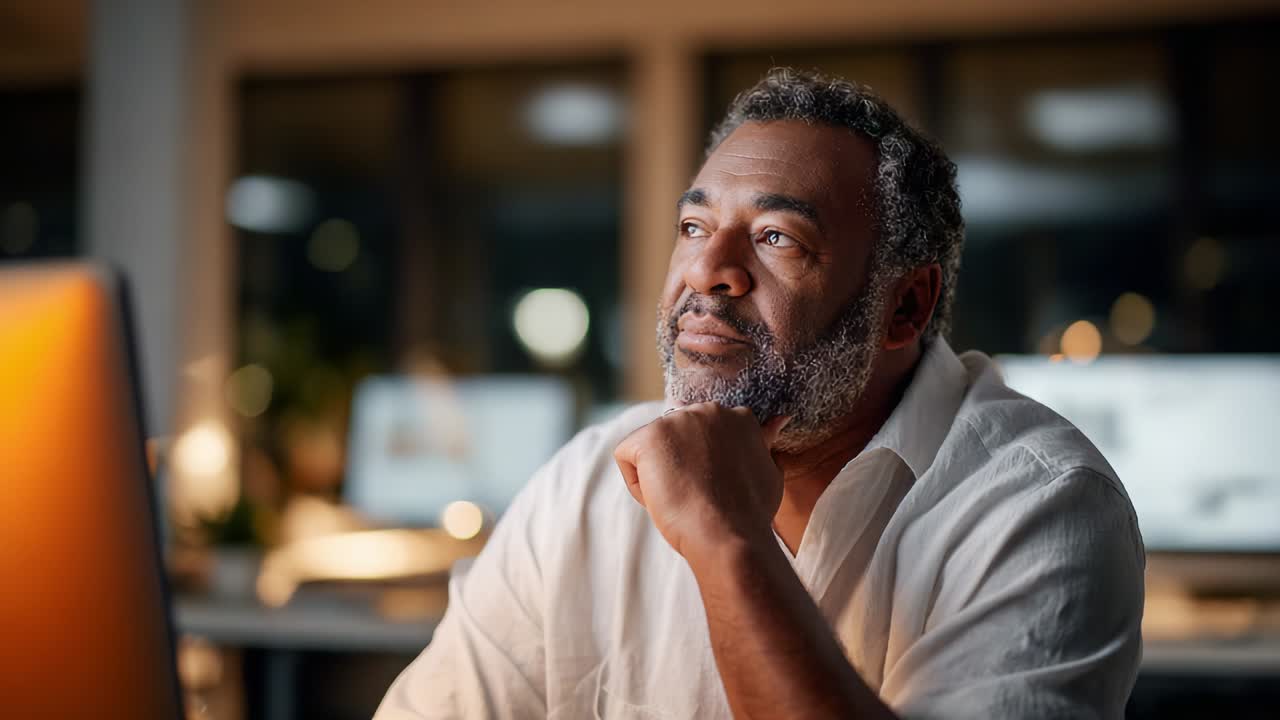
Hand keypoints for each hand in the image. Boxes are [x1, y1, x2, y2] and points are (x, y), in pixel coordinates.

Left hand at [613, 403, 790, 562]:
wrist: (729, 534)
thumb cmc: (750, 513)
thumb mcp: (767, 469)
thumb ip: (763, 442)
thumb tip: (780, 419)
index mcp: (736, 415)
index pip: (701, 437)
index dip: (704, 467)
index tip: (716, 486)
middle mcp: (707, 409)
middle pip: (675, 441)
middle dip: (681, 468)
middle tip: (702, 495)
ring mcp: (677, 420)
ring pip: (652, 453)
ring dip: (662, 478)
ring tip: (687, 498)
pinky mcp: (649, 436)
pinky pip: (628, 459)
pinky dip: (639, 486)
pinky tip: (664, 498)